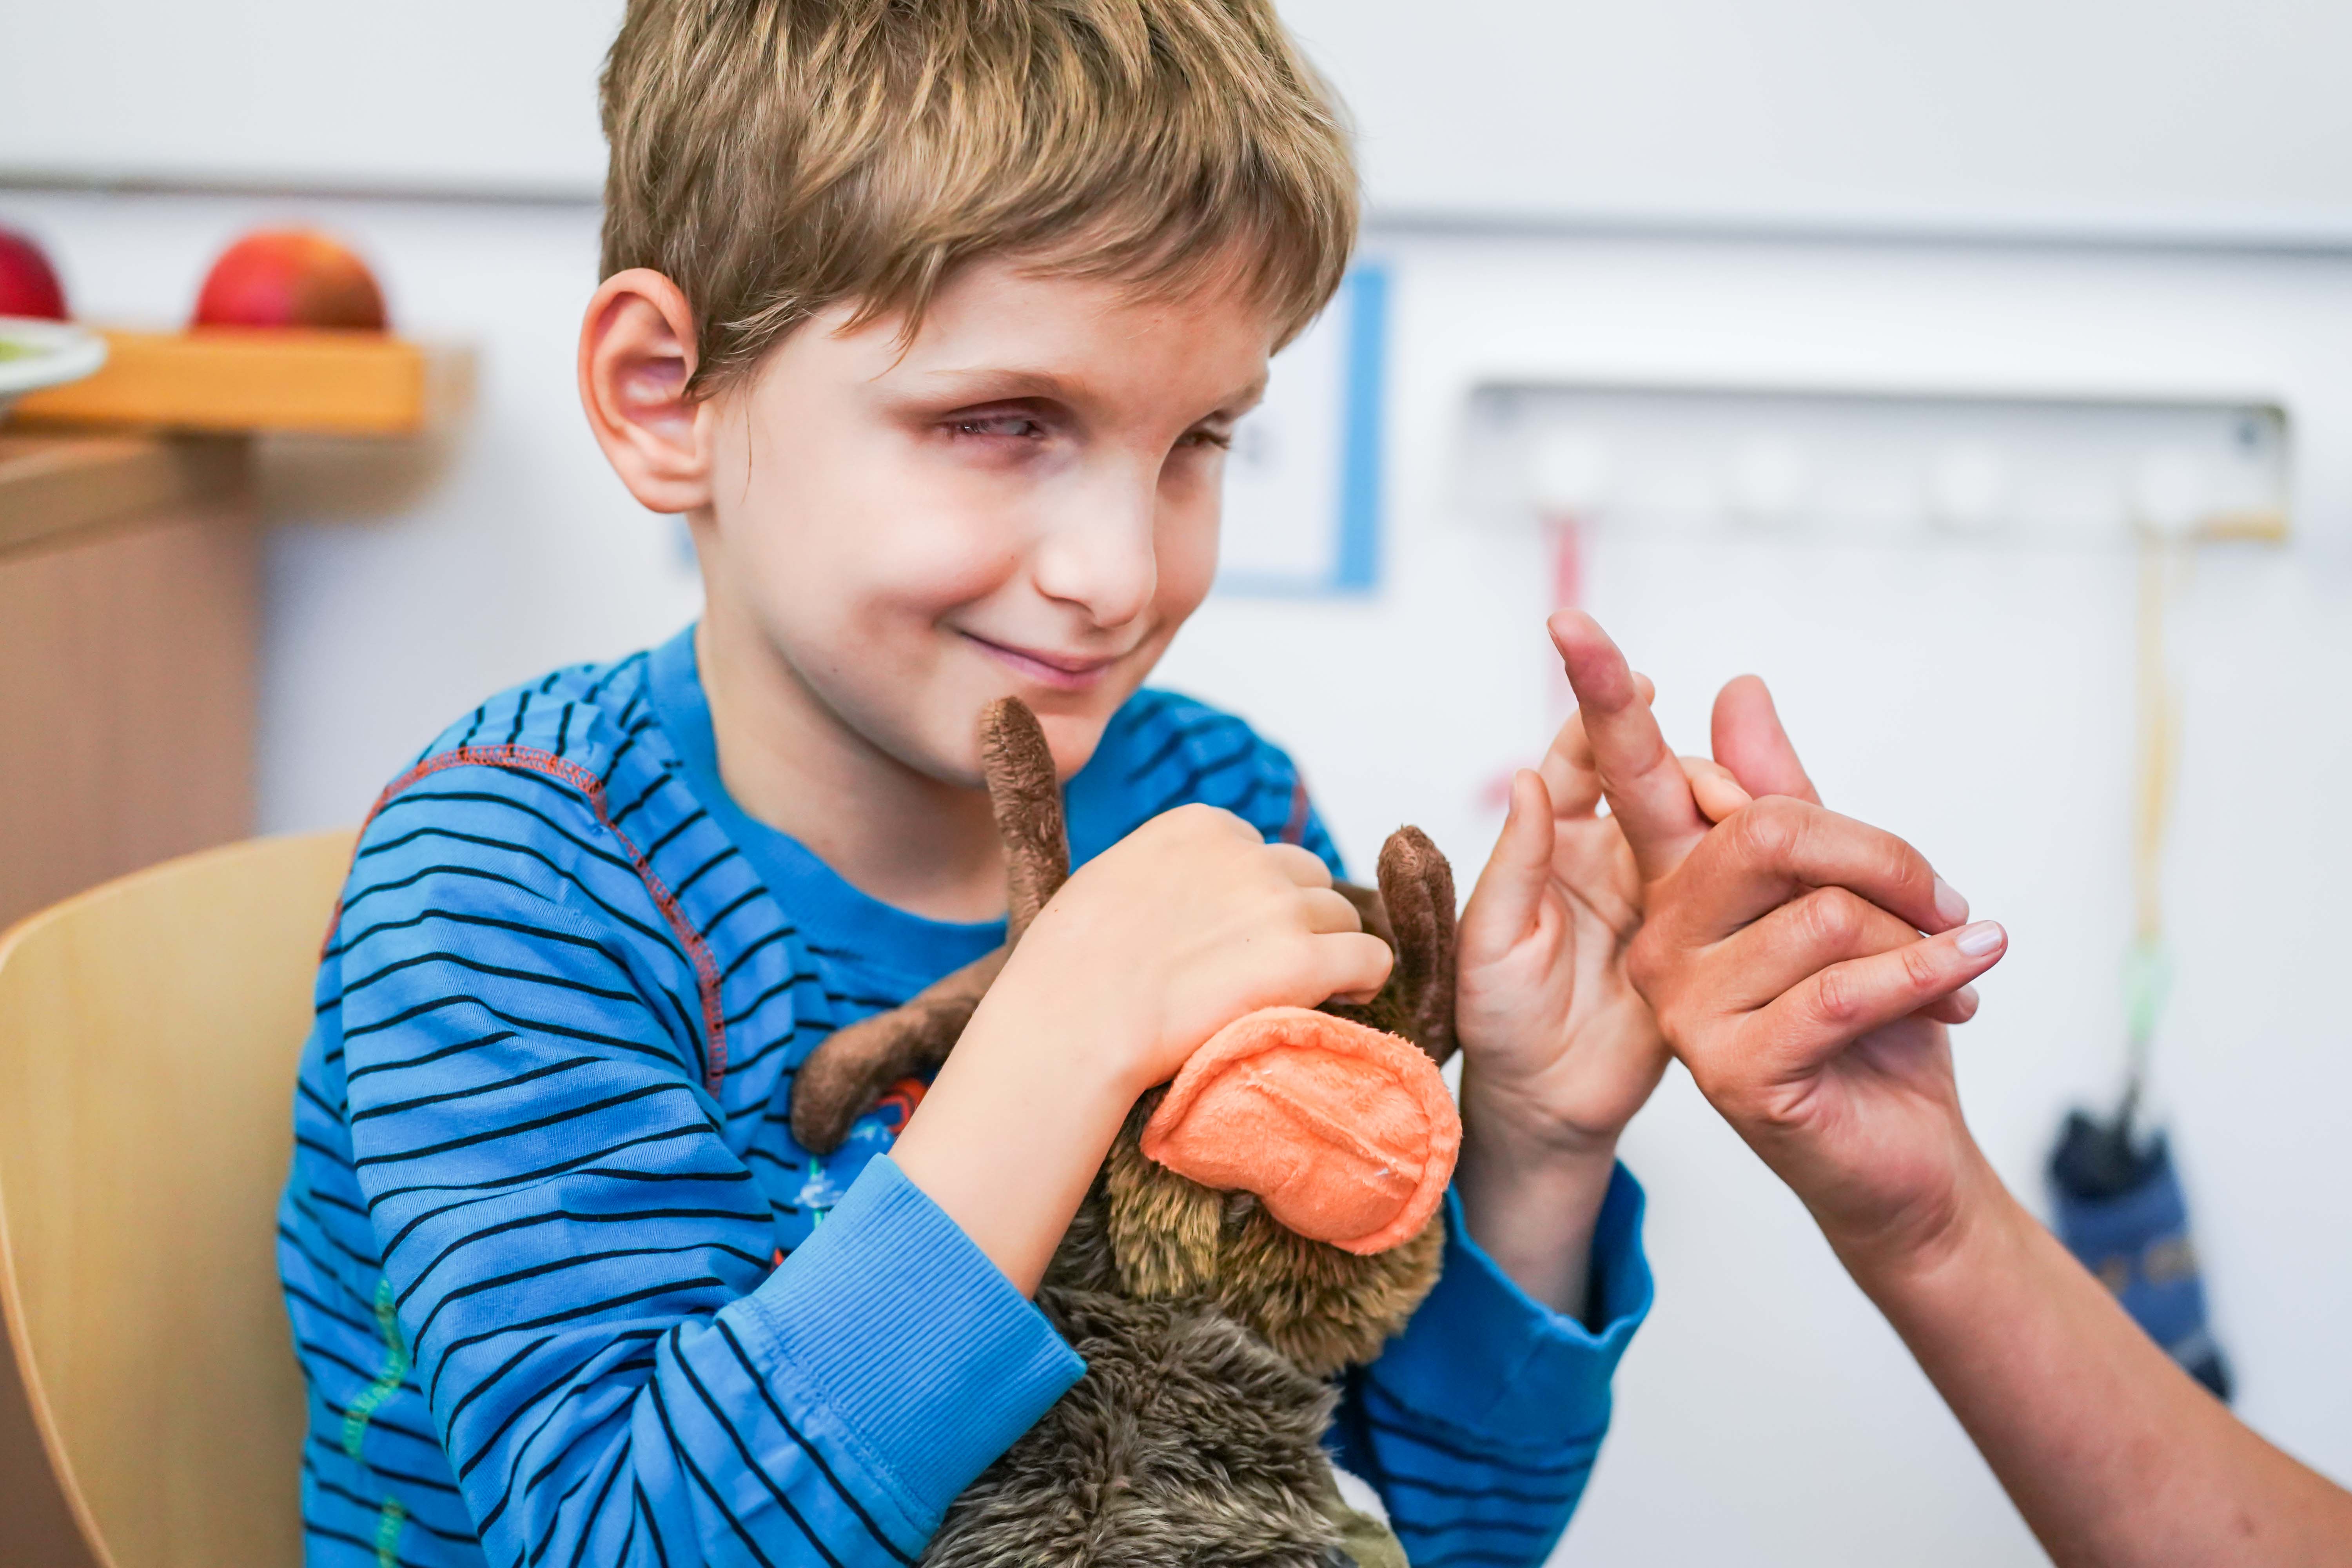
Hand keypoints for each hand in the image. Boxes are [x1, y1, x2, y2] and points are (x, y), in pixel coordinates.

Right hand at [1002, 802, 1393, 1093]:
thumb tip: (1191, 892)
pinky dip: (1365, 978)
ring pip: (1343, 917)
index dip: (1254, 899)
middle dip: (1297, 919)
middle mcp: (1248, 855)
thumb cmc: (1071, 966)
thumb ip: (1167, 871)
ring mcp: (1279, 906)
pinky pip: (1372, 958)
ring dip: (1330, 951)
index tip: (1234, 938)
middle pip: (1308, 879)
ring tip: (1303, 992)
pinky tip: (1345, 1000)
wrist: (1072, 1022)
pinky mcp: (1304, 960)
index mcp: (1200, 826)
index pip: (1261, 851)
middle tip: (1270, 968)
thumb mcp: (1111, 878)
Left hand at [1455, 686, 1762, 1156]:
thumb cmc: (1502, 1024)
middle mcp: (1620, 851)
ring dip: (1759, 815)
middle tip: (1730, 798)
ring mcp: (1672, 891)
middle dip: (1707, 774)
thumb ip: (1514, 864)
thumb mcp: (1492, 949)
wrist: (1549, 1104)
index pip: (1589, 756)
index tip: (1643, 684)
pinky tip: (1817, 874)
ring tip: (1787, 823)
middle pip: (1669, 780)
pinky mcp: (1716, 940)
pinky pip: (1759, 891)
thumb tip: (1525, 779)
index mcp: (1562, 841)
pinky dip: (1788, 877)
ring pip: (1723, 827)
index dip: (1612, 711)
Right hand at [1552, 611, 2010, 1273]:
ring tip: (1949, 970)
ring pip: (1822, 914)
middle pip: (1771, 830)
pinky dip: (1928, 978)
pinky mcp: (1729, 1070)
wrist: (1902, 1152)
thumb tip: (1736, 686)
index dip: (1600, 693)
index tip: (1569, 620)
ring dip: (1920, 941)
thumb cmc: (1872, 1022)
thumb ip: (1783, 795)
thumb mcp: (1844, 892)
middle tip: (1949, 902)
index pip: (1633, 772)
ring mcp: (1685, 1006)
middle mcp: (1662, 936)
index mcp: (1681, 883)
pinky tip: (1968, 981)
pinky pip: (1842, 990)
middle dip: (1885, 856)